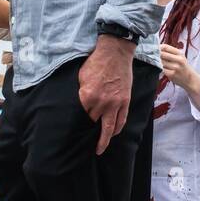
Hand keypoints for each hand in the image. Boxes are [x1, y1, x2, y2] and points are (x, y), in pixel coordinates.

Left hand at [79, 36, 134, 154]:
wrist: (115, 52)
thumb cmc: (96, 62)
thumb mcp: (81, 77)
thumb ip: (81, 93)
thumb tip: (79, 105)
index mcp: (87, 96)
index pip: (81, 115)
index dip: (78, 120)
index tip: (74, 128)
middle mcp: (101, 103)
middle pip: (93, 121)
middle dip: (89, 128)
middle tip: (85, 140)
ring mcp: (114, 103)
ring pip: (109, 128)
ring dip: (104, 139)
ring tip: (100, 148)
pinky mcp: (125, 101)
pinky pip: (121, 120)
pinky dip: (116, 129)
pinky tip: (112, 134)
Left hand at [159, 44, 199, 96]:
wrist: (190, 79)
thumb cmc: (183, 67)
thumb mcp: (180, 57)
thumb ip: (170, 52)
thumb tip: (157, 48)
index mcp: (180, 53)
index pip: (165, 47)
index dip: (158, 47)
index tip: (154, 49)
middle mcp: (178, 59)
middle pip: (162, 54)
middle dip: (156, 55)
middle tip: (151, 56)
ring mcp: (175, 67)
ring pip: (160, 62)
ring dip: (157, 62)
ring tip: (156, 62)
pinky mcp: (171, 74)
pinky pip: (161, 69)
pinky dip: (159, 68)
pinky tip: (160, 68)